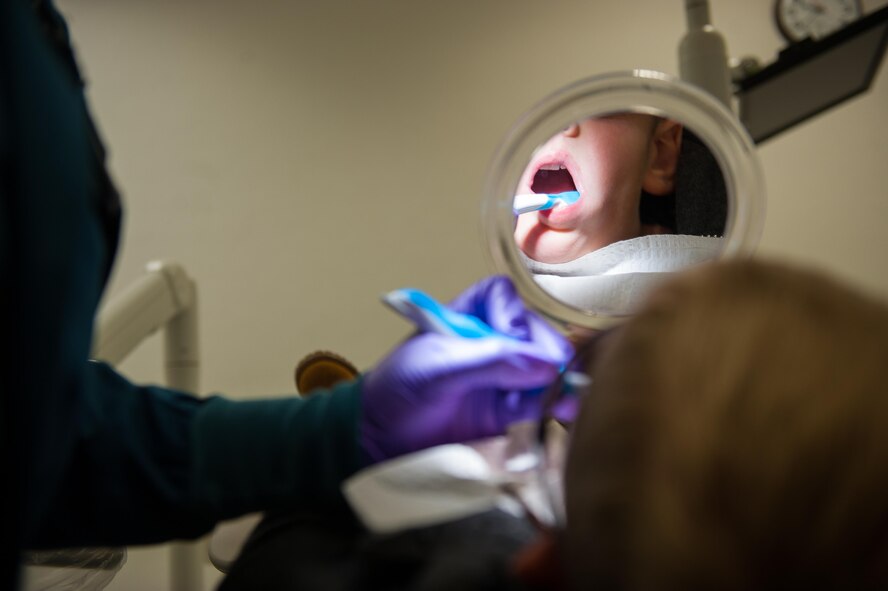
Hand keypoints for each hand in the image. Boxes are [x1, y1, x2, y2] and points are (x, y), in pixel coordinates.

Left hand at [360, 276, 572, 462]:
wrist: (379, 437)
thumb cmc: (399, 388)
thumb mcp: (438, 369)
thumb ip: (490, 362)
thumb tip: (546, 366)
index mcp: (468, 315)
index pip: (502, 298)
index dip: (514, 315)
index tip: (515, 338)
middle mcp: (492, 340)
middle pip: (533, 335)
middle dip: (547, 354)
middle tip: (554, 376)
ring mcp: (502, 376)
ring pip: (543, 371)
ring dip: (558, 383)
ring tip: (566, 400)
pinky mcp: (507, 411)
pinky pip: (536, 404)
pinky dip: (549, 407)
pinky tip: (559, 412)